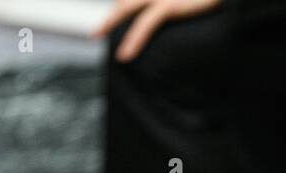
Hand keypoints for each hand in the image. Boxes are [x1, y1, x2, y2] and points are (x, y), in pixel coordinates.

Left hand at [96, 0, 223, 61]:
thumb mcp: (187, 1)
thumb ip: (176, 4)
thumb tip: (173, 12)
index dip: (121, 7)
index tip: (113, 19)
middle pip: (125, 2)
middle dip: (110, 16)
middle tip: (98, 32)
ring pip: (126, 9)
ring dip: (110, 23)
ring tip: (99, 37)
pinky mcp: (168, 6)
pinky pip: (145, 25)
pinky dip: (134, 40)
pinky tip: (126, 54)